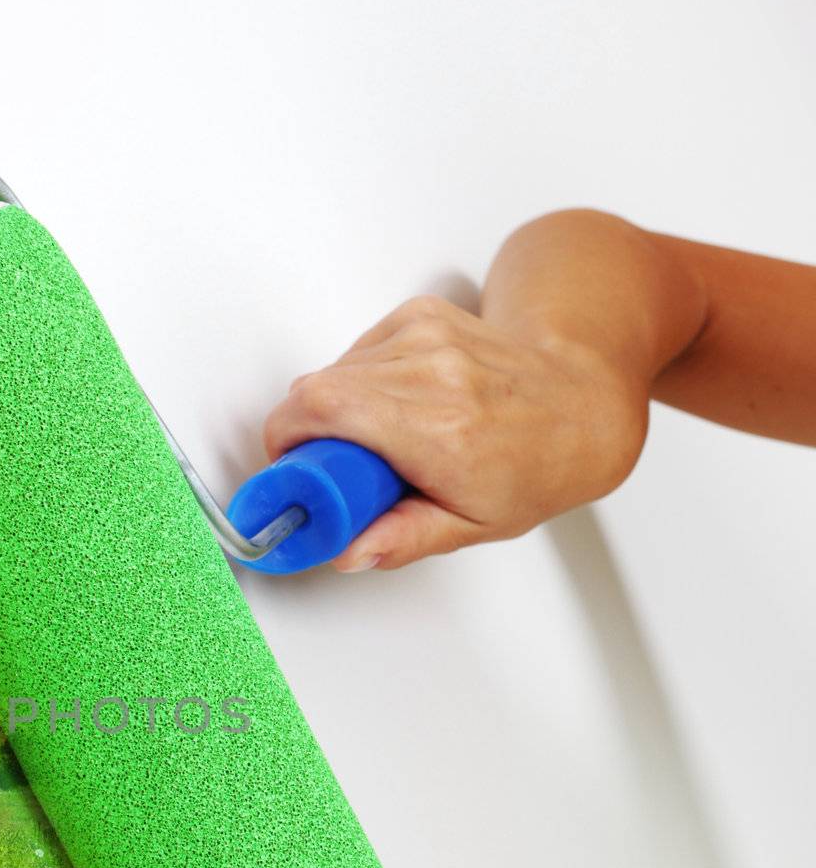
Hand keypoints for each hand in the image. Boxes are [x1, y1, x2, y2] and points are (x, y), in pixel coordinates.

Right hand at [261, 295, 651, 570]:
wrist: (582, 400)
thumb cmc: (534, 464)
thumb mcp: (473, 524)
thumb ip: (404, 539)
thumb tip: (346, 552)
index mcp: (441, 430)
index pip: (322, 409)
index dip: (285, 437)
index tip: (290, 470)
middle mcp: (433, 372)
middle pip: (316, 390)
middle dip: (306, 433)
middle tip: (334, 468)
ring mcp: (427, 335)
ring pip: (332, 371)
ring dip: (333, 409)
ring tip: (376, 439)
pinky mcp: (421, 315)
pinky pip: (356, 351)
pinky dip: (358, 380)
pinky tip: (393, 402)